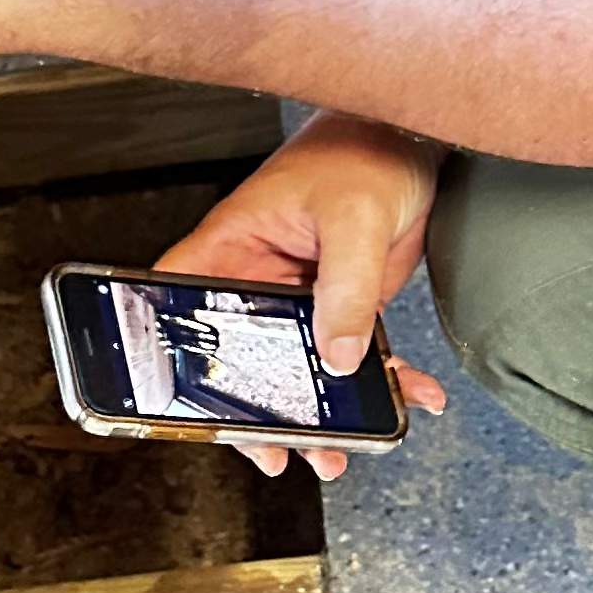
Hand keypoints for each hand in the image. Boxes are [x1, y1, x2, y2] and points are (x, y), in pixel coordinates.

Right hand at [157, 113, 448, 481]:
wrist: (417, 137)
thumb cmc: (364, 148)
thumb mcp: (354, 217)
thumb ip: (347, 287)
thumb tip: (339, 356)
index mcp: (232, 247)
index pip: (180, 307)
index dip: (175, 360)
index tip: (193, 409)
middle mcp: (258, 276)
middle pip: (241, 356)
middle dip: (261, 412)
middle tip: (282, 453)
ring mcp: (301, 294)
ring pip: (299, 368)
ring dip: (323, 414)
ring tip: (339, 454)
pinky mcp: (344, 302)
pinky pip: (354, 353)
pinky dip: (384, 381)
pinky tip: (413, 396)